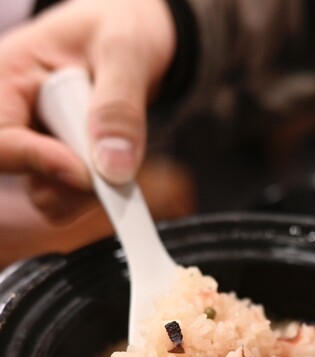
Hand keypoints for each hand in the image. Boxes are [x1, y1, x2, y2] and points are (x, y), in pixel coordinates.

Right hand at [0, 0, 175, 220]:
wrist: (131, 39)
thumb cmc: (121, 28)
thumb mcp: (125, 50)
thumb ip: (119, 105)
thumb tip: (114, 169)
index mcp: (5, 76)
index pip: (0, 141)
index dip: (40, 162)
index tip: (87, 175)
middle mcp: (9, 115)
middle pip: (23, 177)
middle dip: (75, 178)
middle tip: (115, 150)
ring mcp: (32, 144)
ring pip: (49, 197)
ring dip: (91, 188)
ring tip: (117, 143)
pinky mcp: (53, 167)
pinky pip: (69, 201)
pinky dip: (97, 193)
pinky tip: (113, 158)